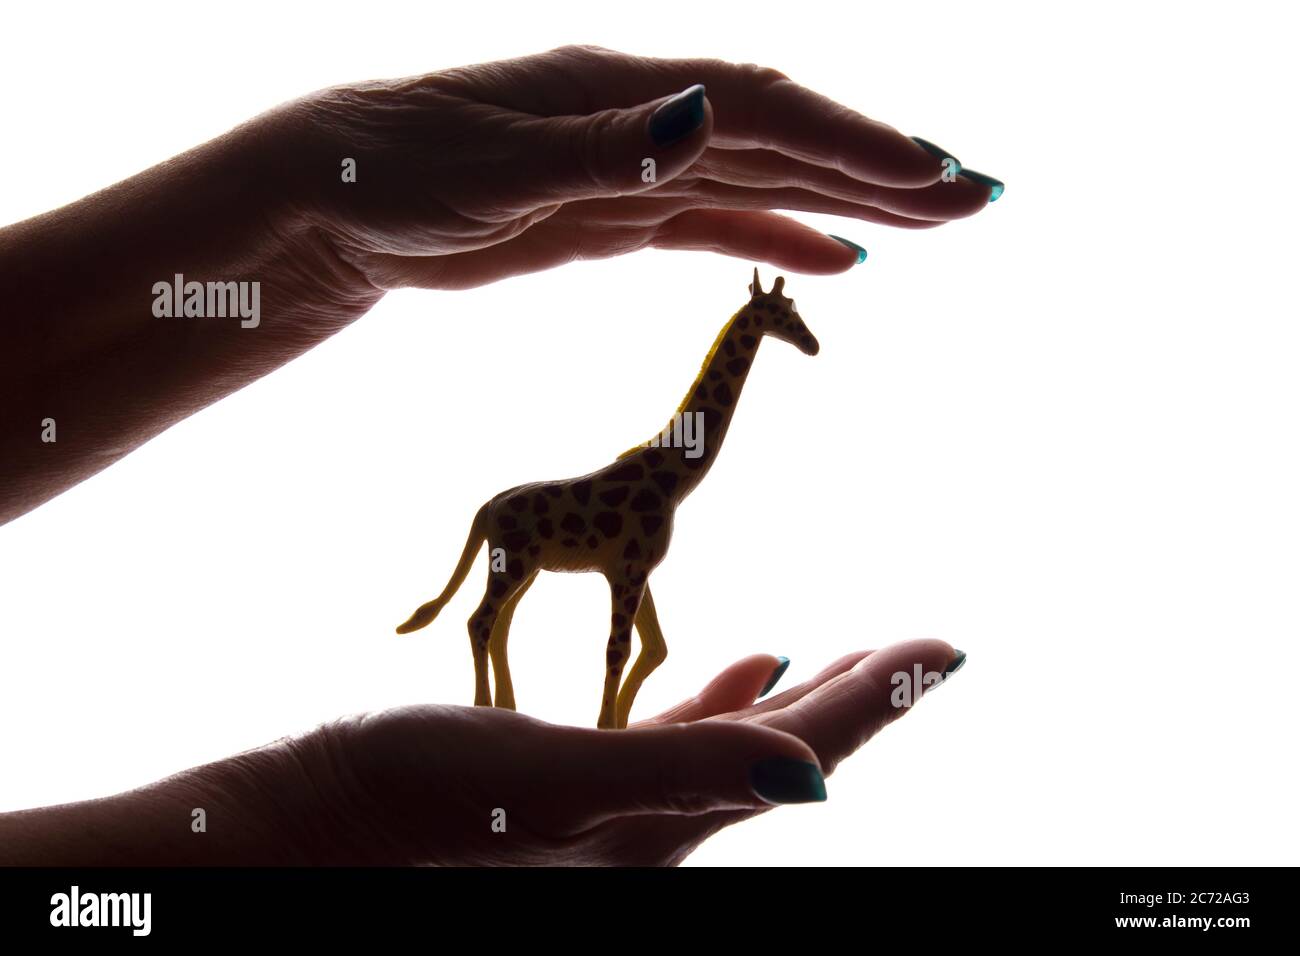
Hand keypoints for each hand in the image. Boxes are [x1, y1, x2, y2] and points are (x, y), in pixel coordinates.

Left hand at [272, 44, 997, 292]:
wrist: (330, 200)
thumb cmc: (391, 172)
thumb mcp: (491, 166)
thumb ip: (604, 149)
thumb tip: (706, 112)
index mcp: (621, 95)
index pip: (764, 111)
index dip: (854, 143)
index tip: (935, 178)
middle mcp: (641, 120)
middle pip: (786, 137)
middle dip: (882, 167)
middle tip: (977, 196)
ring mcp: (632, 167)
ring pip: (763, 179)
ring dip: (849, 199)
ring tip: (932, 221)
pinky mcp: (613, 216)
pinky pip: (715, 224)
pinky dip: (779, 237)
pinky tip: (835, 257)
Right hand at [284, 639, 961, 864]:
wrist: (311, 829)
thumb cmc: (413, 810)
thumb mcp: (551, 789)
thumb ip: (677, 774)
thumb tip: (813, 780)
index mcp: (667, 823)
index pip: (806, 750)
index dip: (884, 698)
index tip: (949, 647)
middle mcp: (658, 820)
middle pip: (790, 749)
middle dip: (863, 696)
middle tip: (923, 653)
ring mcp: (618, 802)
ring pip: (739, 739)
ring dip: (799, 695)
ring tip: (849, 656)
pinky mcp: (571, 779)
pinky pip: (675, 733)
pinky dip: (719, 695)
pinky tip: (742, 662)